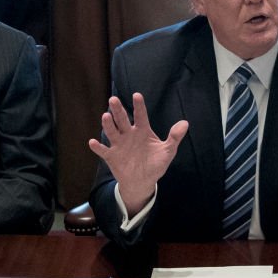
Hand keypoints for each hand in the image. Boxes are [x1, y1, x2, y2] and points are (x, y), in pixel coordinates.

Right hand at [88, 93, 187, 212]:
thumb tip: (185, 123)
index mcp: (142, 131)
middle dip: (118, 110)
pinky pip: (103, 151)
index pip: (140, 115)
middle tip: (114, 99)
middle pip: (122, 120)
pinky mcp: (112, 156)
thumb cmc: (155, 164)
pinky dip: (98, 147)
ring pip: (112, 132)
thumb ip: (174, 137)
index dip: (139, 106)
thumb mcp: (168, 151)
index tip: (136, 95)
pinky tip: (92, 142)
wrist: (143, 181)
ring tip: (106, 116)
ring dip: (108, 125)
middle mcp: (129, 134)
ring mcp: (119, 145)